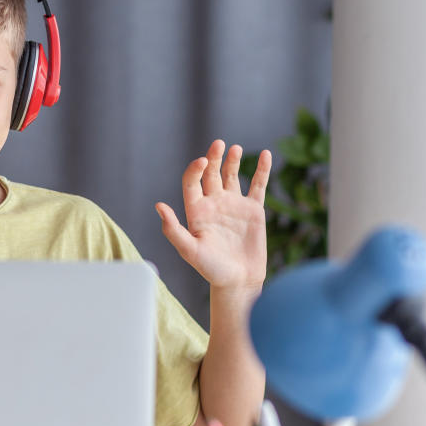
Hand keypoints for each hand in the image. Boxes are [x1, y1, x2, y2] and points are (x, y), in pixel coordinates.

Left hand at [156, 140, 271, 292]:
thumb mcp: (189, 250)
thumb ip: (173, 229)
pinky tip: (267, 155)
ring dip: (233, 160)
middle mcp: (214, 204)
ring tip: (235, 148)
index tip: (202, 161)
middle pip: (211, 173)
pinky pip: (258, 185)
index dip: (195, 169)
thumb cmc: (211, 269)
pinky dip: (262, 170)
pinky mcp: (253, 211)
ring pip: (233, 175)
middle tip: (218, 144)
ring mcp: (234, 206)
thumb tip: (159, 205)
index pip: (192, 181)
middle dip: (213, 157)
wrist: (238, 281)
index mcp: (196, 210)